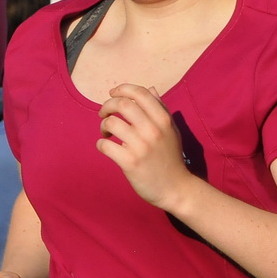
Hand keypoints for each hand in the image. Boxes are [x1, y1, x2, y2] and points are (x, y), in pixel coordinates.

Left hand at [96, 84, 192, 211]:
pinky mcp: (130, 162)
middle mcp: (153, 130)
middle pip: (123, 104)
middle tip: (104, 113)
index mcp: (163, 120)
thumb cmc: (171, 157)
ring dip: (103, 125)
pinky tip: (106, 147)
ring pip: (111, 123)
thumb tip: (151, 89)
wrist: (175, 188)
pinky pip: (105, 145)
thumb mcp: (171, 130)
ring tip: (106, 133)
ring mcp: (141, 146)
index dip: (123, 89)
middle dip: (108, 105)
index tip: (113, 93)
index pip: (140, 93)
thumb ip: (161, 108)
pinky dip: (101, 144)